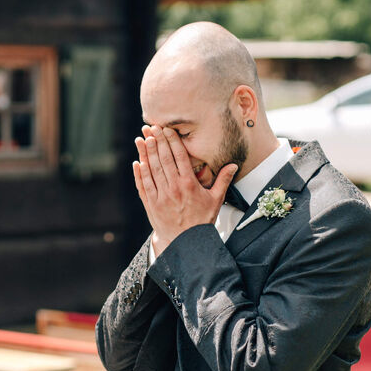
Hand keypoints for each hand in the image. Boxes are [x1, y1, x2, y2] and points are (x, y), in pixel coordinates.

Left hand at [132, 125, 236, 256]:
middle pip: (163, 160)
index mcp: (189, 184)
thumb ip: (223, 180)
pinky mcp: (151, 205)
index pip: (179, 157)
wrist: (187, 243)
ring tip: (142, 139)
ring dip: (145, 154)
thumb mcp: (216, 200)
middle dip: (157, 142)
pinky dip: (139, 174)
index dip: (172, 141)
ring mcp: (161, 197)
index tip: (166, 129)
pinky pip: (143, 186)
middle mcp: (173, 188)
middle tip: (152, 127)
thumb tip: (233, 165)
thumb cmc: (202, 221)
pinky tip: (137, 163)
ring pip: (151, 170)